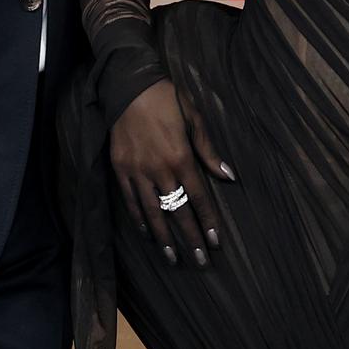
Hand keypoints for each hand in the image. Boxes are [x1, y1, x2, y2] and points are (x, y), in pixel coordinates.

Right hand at [108, 79, 232, 267]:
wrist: (128, 85)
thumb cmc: (167, 98)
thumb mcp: (195, 118)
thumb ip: (209, 151)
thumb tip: (228, 176)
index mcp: (182, 157)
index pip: (199, 198)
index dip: (208, 221)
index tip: (216, 242)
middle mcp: (160, 170)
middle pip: (178, 212)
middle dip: (190, 238)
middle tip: (200, 262)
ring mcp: (137, 172)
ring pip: (153, 213)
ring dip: (164, 238)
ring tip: (172, 258)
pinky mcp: (120, 169)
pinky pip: (131, 201)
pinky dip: (140, 220)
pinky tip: (148, 235)